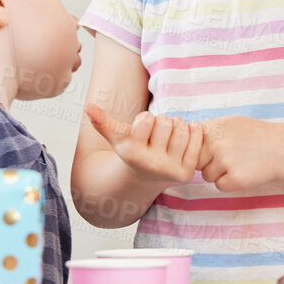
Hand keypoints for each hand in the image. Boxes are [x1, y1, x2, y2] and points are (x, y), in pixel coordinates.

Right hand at [85, 105, 201, 183]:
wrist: (147, 176)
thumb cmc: (132, 150)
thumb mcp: (116, 137)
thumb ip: (102, 121)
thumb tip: (87, 107)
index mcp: (133, 154)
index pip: (146, 119)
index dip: (146, 118)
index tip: (144, 126)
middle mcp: (152, 164)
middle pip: (166, 123)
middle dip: (162, 121)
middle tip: (158, 131)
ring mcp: (171, 169)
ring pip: (181, 129)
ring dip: (178, 125)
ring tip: (170, 132)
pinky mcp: (186, 172)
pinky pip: (196, 140)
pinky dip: (193, 131)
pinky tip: (187, 131)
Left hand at [196, 114, 276, 192]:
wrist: (280, 148)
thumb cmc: (254, 135)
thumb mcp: (230, 123)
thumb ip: (208, 130)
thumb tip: (186, 134)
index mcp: (213, 129)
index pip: (191, 145)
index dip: (202, 149)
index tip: (215, 148)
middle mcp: (216, 144)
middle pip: (196, 162)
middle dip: (208, 162)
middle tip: (228, 157)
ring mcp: (225, 162)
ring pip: (207, 175)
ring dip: (218, 173)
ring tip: (237, 163)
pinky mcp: (235, 179)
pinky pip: (219, 186)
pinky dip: (229, 182)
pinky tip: (242, 172)